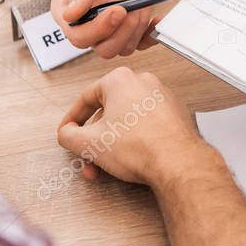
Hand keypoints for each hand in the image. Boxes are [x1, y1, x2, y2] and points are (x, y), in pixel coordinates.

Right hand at [52, 0, 157, 58]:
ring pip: (125, 46)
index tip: (118, 9)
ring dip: (138, 24)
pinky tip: (156, 19)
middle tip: (132, 1)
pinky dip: (150, 34)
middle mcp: (89, 26)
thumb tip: (72, 14)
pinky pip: (141, 41)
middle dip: (124, 30)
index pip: (80, 37)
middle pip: (106, 49)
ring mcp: (111, 27)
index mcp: (68, 14)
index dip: (100, 29)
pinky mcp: (129, 24)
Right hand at [56, 67, 209, 187]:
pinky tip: (131, 159)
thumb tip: (67, 133)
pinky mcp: (175, 113)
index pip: (86, 98)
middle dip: (95, 140)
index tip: (69, 132)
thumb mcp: (89, 143)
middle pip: (108, 112)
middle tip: (89, 158)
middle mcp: (143, 83)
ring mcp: (162, 97)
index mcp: (121, 80)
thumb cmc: (142, 148)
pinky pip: (146, 125)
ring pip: (126, 121)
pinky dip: (135, 140)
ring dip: (113, 144)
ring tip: (109, 165)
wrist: (178, 163)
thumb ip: (68, 136)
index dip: (72, 120)